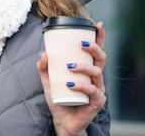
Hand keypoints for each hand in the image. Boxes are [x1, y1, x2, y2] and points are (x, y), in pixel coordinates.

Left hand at [37, 21, 106, 135]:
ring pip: (97, 72)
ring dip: (84, 67)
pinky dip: (82, 86)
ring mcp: (98, 89)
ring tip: (69, 67)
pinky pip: (93, 91)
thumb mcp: (48, 81)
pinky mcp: (97, 102)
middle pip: (101, 58)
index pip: (96, 51)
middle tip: (81, 43)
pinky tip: (71, 84)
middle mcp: (96, 77)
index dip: (100, 37)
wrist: (62, 121)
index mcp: (87, 69)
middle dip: (94, 47)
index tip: (99, 24)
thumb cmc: (59, 98)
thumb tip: (43, 53)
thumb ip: (44, 68)